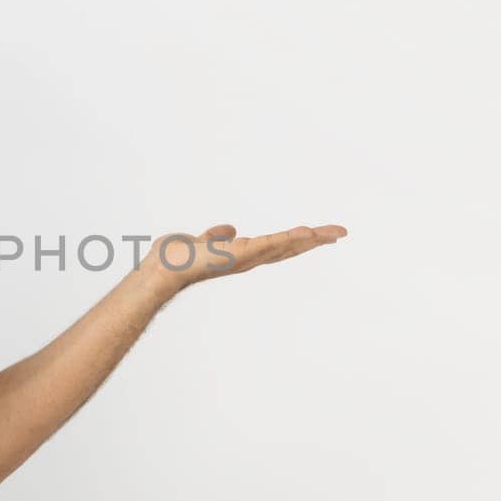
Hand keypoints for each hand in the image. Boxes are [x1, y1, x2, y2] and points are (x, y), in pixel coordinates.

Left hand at [136, 222, 347, 296]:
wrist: (160, 271)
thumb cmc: (172, 261)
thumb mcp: (199, 242)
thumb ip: (215, 236)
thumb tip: (229, 229)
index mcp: (240, 256)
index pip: (276, 247)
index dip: (298, 240)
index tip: (318, 234)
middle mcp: (247, 260)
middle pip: (288, 249)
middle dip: (315, 241)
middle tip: (341, 232)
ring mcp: (245, 259)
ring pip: (285, 246)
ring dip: (311, 239)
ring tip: (335, 232)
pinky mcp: (239, 255)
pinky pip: (269, 245)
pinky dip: (289, 239)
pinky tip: (308, 233)